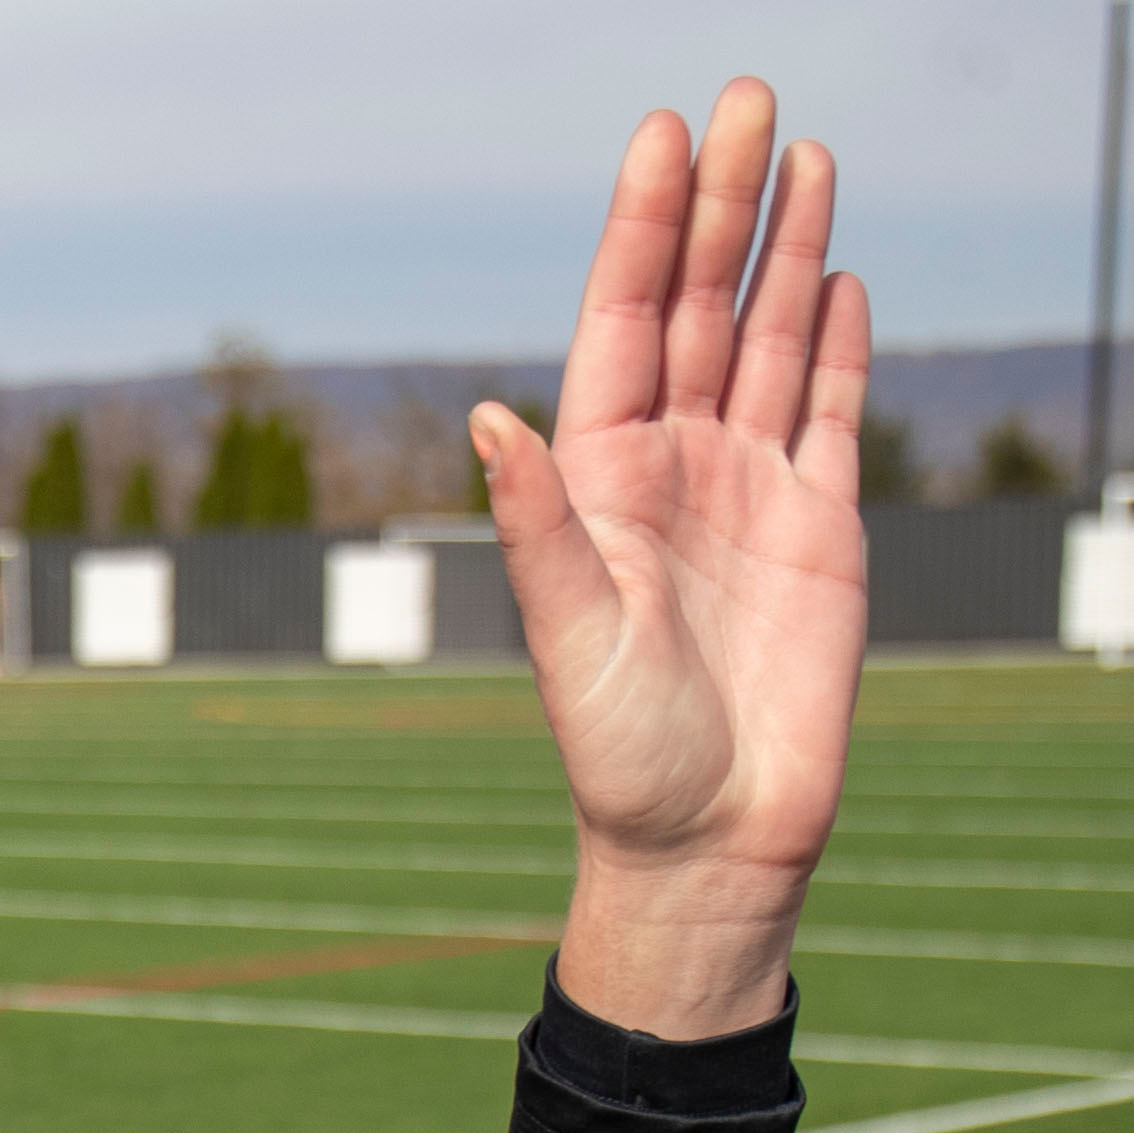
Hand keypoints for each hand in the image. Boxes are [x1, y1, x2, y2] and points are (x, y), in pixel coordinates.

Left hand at [487, 81, 869, 1036]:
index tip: (665, 137)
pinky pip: (830, 411)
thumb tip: (490, 415)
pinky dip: (837, 344)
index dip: (644, 230)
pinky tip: (839, 275)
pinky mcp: (821, 526)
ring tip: (806, 154)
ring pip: (772, 339)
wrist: (706, 837)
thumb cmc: (619, 755)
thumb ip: (539, 523)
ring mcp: (748, 490)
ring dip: (787, 249)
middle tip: (750, 97)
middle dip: (724, 206)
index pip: (625, 324)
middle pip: (703, 307)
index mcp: (600, 481)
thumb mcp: (568, 635)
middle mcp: (671, 469)